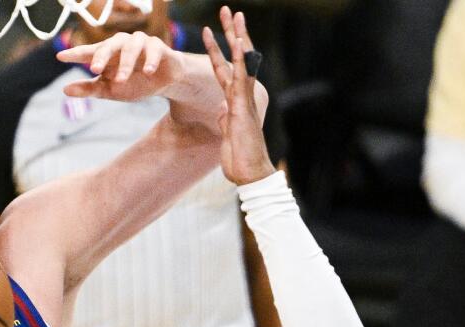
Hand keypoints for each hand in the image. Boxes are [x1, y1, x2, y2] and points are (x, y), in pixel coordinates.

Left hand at [56, 29, 179, 102]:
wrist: (164, 83)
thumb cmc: (135, 83)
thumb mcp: (110, 90)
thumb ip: (89, 89)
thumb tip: (65, 90)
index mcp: (108, 55)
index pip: (89, 52)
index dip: (75, 54)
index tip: (60, 56)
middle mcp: (121, 44)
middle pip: (108, 45)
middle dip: (101, 56)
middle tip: (94, 69)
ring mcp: (140, 43)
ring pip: (130, 47)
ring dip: (125, 64)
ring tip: (121, 79)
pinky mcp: (158, 47)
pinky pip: (153, 50)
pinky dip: (150, 60)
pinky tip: (147, 71)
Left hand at [202, 7, 273, 185]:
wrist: (250, 174)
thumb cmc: (239, 159)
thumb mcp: (226, 136)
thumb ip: (224, 120)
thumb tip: (220, 111)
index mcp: (235, 101)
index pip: (229, 69)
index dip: (221, 50)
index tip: (214, 31)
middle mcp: (242, 95)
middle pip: (236, 57)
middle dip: (232, 33)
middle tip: (228, 10)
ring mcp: (243, 98)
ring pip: (240, 60)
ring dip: (235, 36)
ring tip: (232, 14)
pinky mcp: (242, 105)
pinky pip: (240, 76)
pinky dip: (238, 58)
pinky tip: (236, 41)